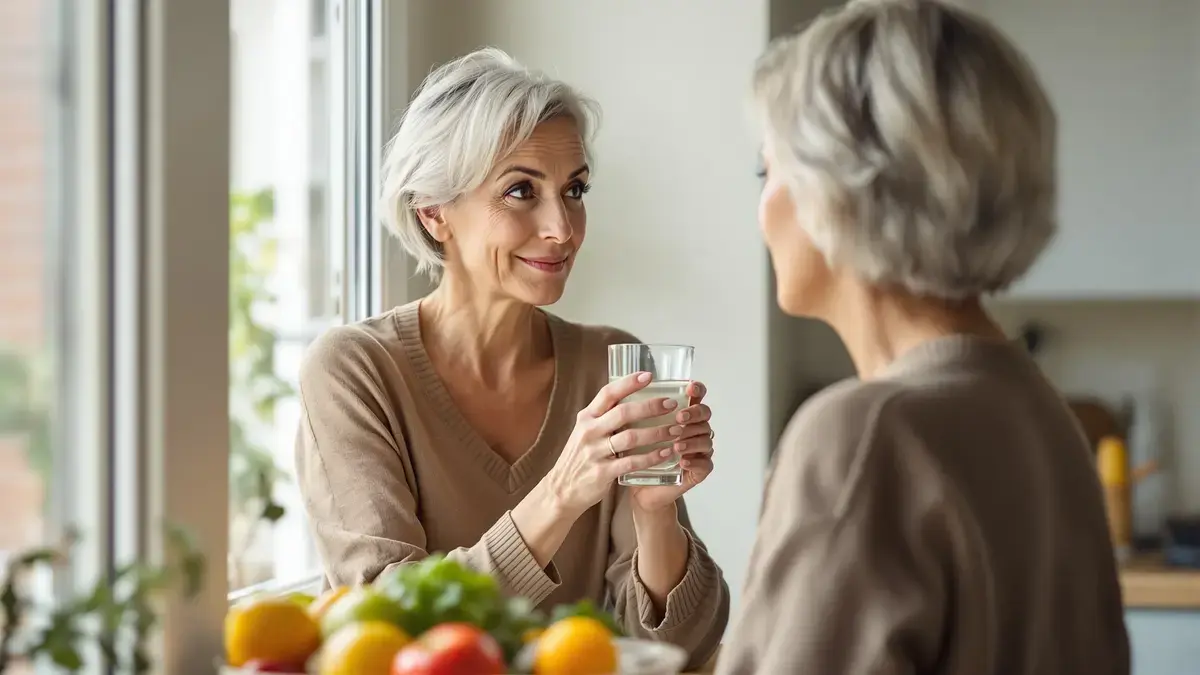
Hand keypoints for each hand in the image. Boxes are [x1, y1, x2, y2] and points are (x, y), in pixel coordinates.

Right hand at [542, 372, 691, 516]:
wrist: (562, 489)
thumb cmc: (580, 457)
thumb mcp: (585, 432)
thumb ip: (604, 417)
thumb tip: (633, 399)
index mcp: (586, 417)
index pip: (608, 393)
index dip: (628, 383)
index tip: (649, 375)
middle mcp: (589, 431)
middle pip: (623, 413)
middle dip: (650, 406)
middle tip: (671, 404)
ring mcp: (595, 452)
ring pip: (631, 437)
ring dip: (657, 432)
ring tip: (676, 429)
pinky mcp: (603, 472)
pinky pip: (632, 462)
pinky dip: (652, 457)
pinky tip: (666, 453)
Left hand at [630, 380, 714, 513]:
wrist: (640, 488)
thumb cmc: (637, 456)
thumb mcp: (631, 431)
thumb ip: (632, 412)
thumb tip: (618, 391)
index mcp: (681, 414)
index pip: (696, 395)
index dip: (697, 389)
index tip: (689, 387)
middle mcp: (694, 429)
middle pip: (705, 414)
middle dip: (694, 413)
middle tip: (679, 418)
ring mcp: (699, 449)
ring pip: (705, 438)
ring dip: (691, 440)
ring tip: (676, 445)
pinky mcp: (700, 470)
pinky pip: (704, 463)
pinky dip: (693, 461)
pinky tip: (682, 461)